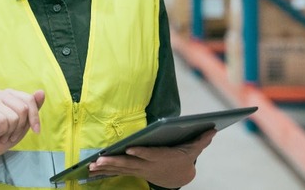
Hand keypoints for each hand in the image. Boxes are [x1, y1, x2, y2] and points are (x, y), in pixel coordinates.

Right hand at [0, 89, 45, 160]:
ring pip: (13, 117)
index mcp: (9, 93)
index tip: (36, 131)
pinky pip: (3, 121)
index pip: (29, 99)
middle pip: (22, 109)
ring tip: (3, 134)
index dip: (35, 118)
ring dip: (11, 132)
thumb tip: (41, 91)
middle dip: (20, 127)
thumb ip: (33, 107)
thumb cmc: (6, 135)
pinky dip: (2, 132)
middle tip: (11, 134)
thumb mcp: (25, 122)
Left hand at [88, 129, 215, 187]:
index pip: (151, 154)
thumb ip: (201, 140)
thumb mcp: (193, 149)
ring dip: (106, 167)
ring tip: (92, 166)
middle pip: (130, 163)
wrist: (177, 176)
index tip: (131, 149)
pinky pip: (117, 171)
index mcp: (162, 157)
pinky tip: (91, 170)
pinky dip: (104, 171)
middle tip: (100, 160)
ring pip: (120, 168)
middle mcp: (148, 165)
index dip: (141, 153)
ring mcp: (139, 169)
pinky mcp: (133, 170)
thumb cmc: (183, 158)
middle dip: (114, 162)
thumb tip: (213, 128)